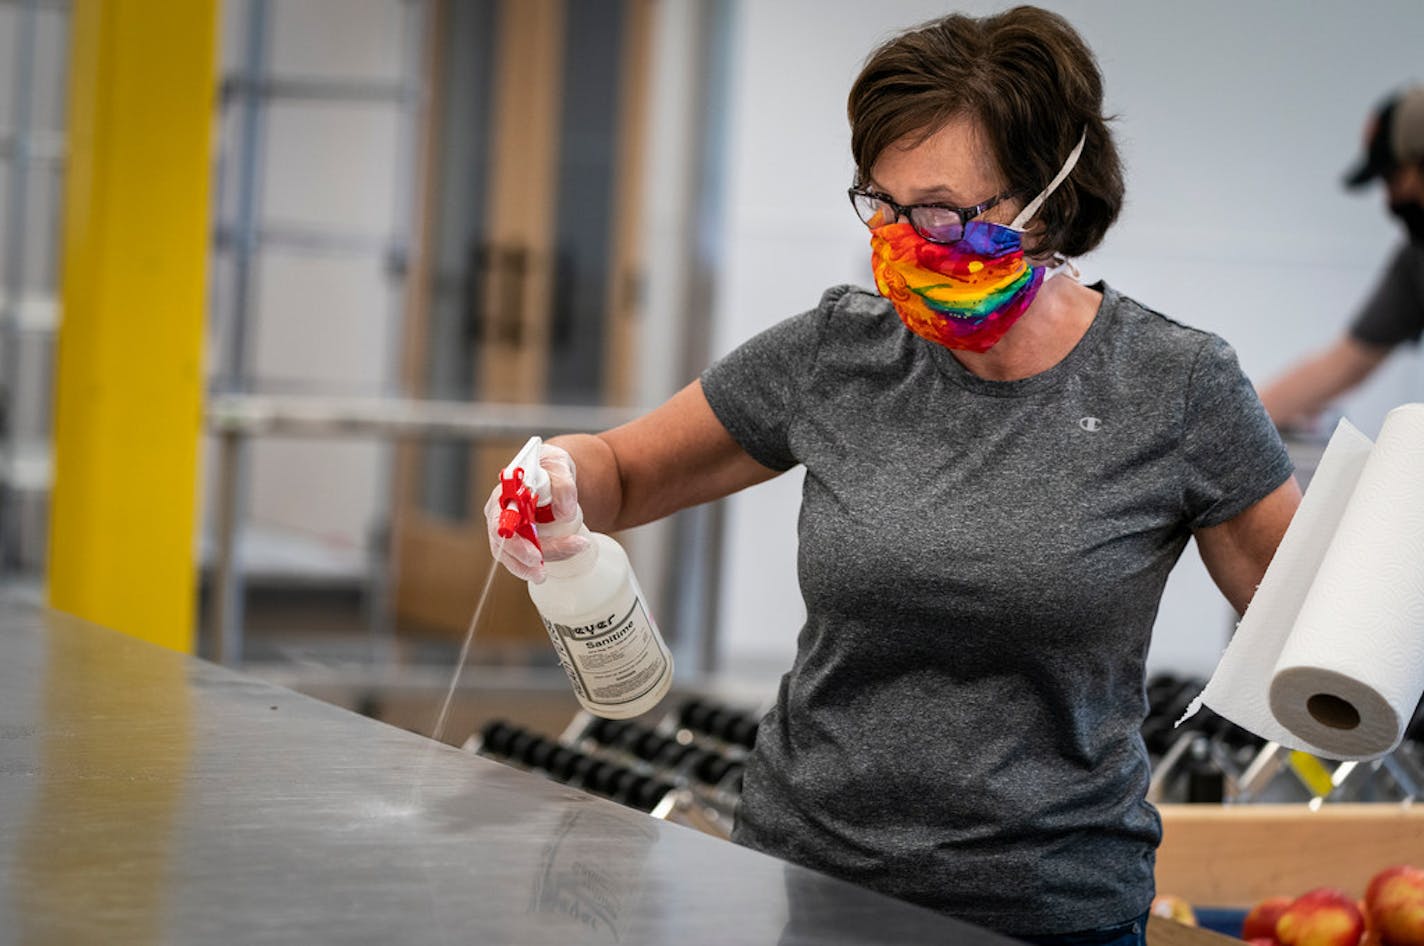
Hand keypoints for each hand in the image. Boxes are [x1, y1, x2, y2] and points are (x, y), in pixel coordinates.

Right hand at [484, 442, 588, 582]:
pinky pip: (522, 557)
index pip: (501, 520)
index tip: (534, 553)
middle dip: (522, 560)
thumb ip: (564, 484)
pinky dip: (535, 565)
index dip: (515, 540)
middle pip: (503, 543)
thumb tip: (565, 512)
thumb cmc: (551, 468)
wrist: (555, 475)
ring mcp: (509, 528)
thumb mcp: (560, 465)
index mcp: (505, 493)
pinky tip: (547, 570)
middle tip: (542, 571)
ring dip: (529, 567)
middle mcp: (501, 513)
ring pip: (511, 555)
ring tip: (548, 574)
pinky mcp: (520, 539)